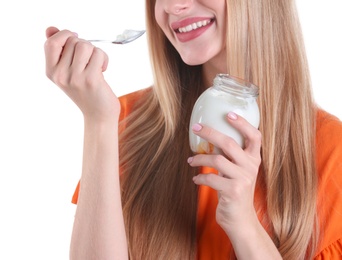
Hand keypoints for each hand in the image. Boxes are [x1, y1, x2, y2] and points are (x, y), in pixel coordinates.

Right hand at [44, 26, 119, 122]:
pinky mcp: (91, 79)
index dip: (64, 35)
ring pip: (85, 45)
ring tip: (96, 65)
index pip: (50, 43)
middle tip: (89, 61)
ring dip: (95, 52)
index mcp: (51, 72)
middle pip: (73, 41)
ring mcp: (75, 78)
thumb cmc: (86, 91)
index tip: (75, 38)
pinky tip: (103, 70)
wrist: (98, 115)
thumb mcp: (68, 72)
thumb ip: (60, 50)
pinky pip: (98, 54)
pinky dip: (104, 59)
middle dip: (85, 45)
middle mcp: (60, 75)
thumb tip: (50, 29)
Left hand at [187, 112, 261, 235]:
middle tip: (196, 128)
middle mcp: (251, 167)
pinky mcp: (233, 192)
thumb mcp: (238, 171)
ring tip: (191, 160)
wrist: (241, 219)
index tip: (228, 114)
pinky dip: (199, 177)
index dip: (242, 123)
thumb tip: (210, 139)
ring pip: (216, 160)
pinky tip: (196, 179)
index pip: (255, 136)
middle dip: (210, 133)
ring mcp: (243, 179)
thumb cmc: (236, 190)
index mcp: (254, 159)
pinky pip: (210, 178)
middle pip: (229, 143)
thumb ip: (231, 157)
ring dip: (199, 158)